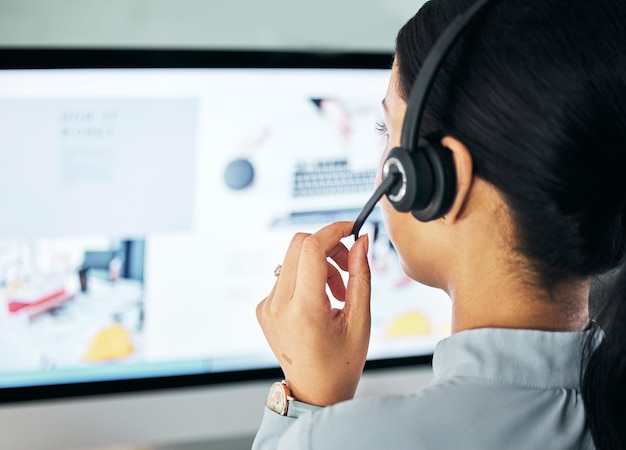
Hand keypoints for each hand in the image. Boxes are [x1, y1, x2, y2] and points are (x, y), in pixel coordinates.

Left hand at [256, 221, 370, 405]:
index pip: (311, 248)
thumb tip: (361, 240)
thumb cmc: (340, 363)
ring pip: (293, 259)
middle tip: (348, 266)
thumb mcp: (360, 319)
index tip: (351, 230)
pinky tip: (320, 302)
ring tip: (337, 293)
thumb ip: (361, 274)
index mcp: (304, 310)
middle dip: (328, 247)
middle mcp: (278, 305)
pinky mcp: (263, 308)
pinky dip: (306, 278)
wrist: (315, 392)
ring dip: (319, 265)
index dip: (333, 231)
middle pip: (298, 245)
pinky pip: (285, 275)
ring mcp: (267, 306)